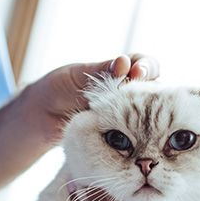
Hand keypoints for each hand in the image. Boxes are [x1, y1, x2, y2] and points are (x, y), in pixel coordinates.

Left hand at [26, 54, 160, 143]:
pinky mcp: (123, 135)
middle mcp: (132, 92)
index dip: (146, 67)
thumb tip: (124, 63)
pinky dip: (137, 134)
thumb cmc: (60, 89)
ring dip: (148, 114)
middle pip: (155, 88)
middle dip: (150, 90)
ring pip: (150, 112)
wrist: (44, 117)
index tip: (137, 72)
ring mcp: (129, 114)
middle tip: (138, 93)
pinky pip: (137, 134)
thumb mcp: (77, 75)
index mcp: (123, 71)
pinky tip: (133, 137)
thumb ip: (102, 71)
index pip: (145, 64)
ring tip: (138, 116)